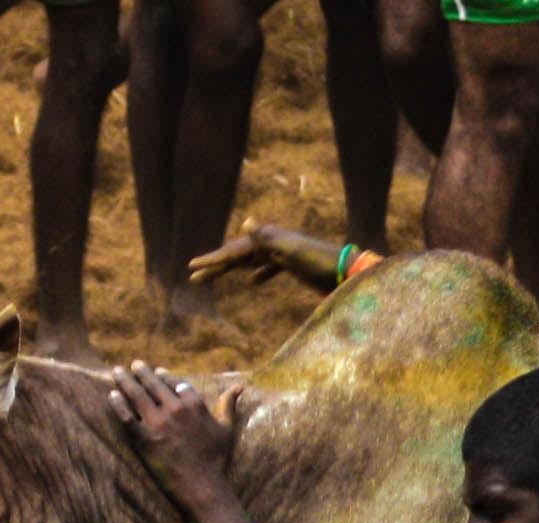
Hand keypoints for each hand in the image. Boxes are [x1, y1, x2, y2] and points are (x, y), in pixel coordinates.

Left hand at [109, 361, 232, 504]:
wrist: (203, 486)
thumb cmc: (217, 459)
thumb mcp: (226, 429)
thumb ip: (228, 405)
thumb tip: (239, 387)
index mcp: (194, 404)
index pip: (175, 383)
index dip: (165, 376)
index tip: (158, 371)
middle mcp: (175, 409)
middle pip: (154, 384)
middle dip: (141, 372)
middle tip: (133, 365)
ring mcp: (158, 423)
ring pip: (137, 395)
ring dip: (125, 381)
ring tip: (117, 372)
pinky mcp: (144, 438)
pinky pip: (126, 416)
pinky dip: (118, 404)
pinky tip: (112, 395)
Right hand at [187, 221, 343, 291]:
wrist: (346, 271)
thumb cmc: (320, 262)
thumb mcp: (292, 250)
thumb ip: (268, 238)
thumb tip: (246, 222)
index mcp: (268, 239)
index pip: (233, 251)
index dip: (213, 259)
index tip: (192, 267)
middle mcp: (272, 243)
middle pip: (237, 255)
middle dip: (215, 266)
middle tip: (193, 277)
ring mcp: (281, 254)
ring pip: (250, 261)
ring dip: (231, 269)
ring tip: (213, 278)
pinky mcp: (292, 265)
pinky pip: (268, 268)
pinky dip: (258, 275)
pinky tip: (252, 283)